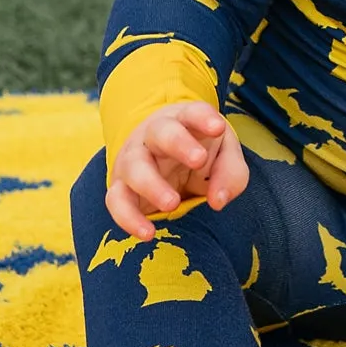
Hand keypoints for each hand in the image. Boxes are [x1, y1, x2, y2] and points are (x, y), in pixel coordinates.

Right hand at [105, 102, 248, 241]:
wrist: (163, 160)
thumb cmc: (199, 153)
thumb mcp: (223, 157)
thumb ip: (229, 174)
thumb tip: (217, 201)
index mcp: (183, 121)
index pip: (193, 113)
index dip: (204, 118)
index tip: (218, 128)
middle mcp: (154, 136)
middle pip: (161, 132)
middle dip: (178, 143)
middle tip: (198, 160)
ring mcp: (133, 160)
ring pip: (134, 165)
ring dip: (152, 184)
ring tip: (173, 203)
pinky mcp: (120, 187)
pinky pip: (116, 200)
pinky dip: (128, 218)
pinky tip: (148, 233)